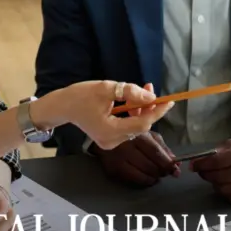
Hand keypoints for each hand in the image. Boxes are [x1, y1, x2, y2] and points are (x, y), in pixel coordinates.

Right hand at [33, 80, 174, 149]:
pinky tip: (131, 102)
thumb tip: (151, 98)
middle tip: (150, 89)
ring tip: (141, 91)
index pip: (142, 124)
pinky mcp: (109, 139)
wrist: (62, 106)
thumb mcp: (106, 88)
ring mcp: (110, 142)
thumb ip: (129, 92)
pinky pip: (127, 127)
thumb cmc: (80, 95)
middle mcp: (112, 141)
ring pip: (134, 126)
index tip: (168, 101)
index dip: (156, 112)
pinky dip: (132, 114)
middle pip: (140, 126)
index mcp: (110, 131)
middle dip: (148, 108)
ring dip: (140, 109)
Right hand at [96, 130, 180, 186]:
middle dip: (161, 172)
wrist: (104, 136)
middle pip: (151, 166)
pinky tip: (147, 178)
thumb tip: (175, 163)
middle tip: (164, 173)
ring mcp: (119, 159)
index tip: (175, 171)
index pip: (156, 153)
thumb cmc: (130, 135)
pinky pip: (133, 179)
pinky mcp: (112, 169)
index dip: (168, 164)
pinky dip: (144, 181)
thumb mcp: (148, 136)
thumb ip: (162, 148)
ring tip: (156, 175)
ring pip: (143, 175)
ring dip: (153, 178)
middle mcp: (127, 147)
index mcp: (138, 135)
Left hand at [190, 138, 230, 203]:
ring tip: (217, 176)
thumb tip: (200, 160)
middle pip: (218, 177)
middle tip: (203, 170)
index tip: (193, 165)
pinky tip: (228, 183)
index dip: (202, 164)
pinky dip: (225, 191)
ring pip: (223, 189)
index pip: (217, 162)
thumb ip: (220, 150)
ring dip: (215, 183)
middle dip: (206, 174)